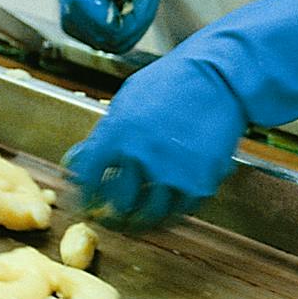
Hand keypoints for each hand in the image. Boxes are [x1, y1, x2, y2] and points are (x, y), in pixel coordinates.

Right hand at [27, 0, 160, 52]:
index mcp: (76, 6)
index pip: (116, 32)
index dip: (140, 14)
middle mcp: (71, 23)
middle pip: (118, 42)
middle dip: (140, 17)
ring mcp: (76, 30)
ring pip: (118, 42)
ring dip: (136, 19)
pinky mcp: (85, 31)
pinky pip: (114, 38)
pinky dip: (129, 21)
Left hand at [66, 0, 297, 228]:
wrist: (222, 77)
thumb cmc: (172, 82)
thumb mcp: (128, 101)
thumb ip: (103, 136)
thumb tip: (75, 164)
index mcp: (117, 134)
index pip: (87, 180)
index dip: (84, 197)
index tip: (87, 203)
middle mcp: (141, 157)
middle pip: (117, 205)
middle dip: (112, 215)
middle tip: (112, 216)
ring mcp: (173, 172)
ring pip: (150, 215)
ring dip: (142, 220)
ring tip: (140, 217)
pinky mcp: (201, 182)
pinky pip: (181, 209)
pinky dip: (173, 209)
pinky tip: (169, 199)